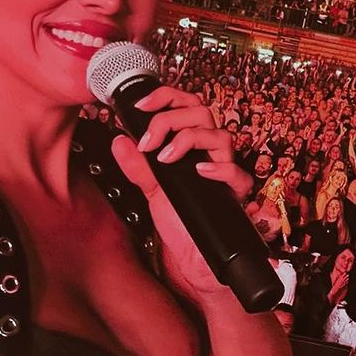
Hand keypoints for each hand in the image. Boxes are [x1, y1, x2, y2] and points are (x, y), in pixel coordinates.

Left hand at [111, 86, 250, 296]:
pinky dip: (218, 168)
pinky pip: (236, 173)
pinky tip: (197, 170)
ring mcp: (224, 171)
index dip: (166, 97)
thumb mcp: (152, 191)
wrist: (194, 259)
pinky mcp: (233, 194)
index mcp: (193, 145)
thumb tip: (119, 140)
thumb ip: (137, 166)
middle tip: (149, 140)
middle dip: (172, 119)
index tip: (140, 106)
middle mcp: (211, 153)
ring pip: (220, 136)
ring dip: (190, 139)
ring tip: (166, 157)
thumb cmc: (180, 222)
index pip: (187, 105)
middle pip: (204, 112)